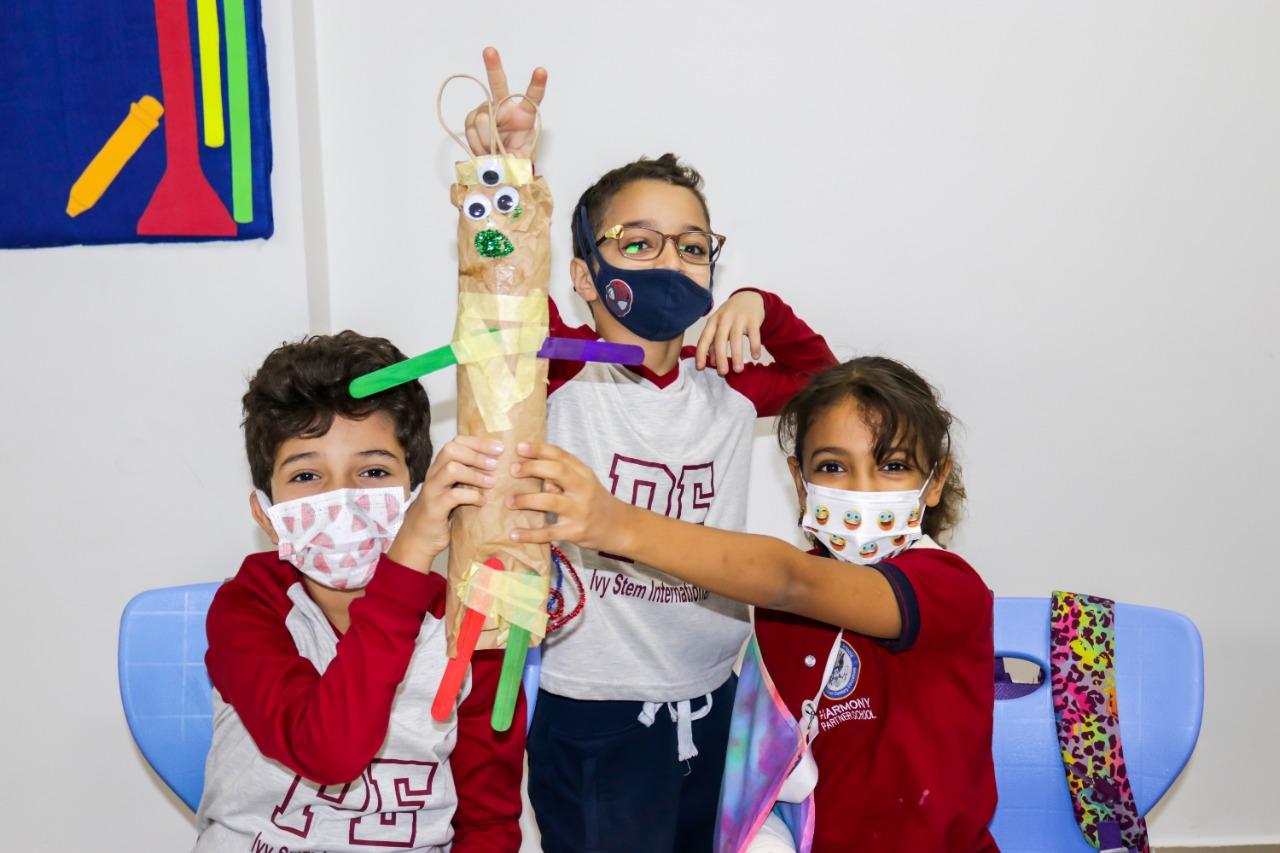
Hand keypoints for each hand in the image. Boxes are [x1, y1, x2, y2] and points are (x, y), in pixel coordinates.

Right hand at [387, 436, 501, 572]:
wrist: (417, 539)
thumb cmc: (441, 513)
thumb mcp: (454, 490)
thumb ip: (467, 476)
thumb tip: (496, 465)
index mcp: (439, 467)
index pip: (456, 442)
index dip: (478, 442)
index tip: (499, 448)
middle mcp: (433, 474)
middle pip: (451, 450)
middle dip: (477, 454)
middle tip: (495, 464)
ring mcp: (432, 490)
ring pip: (452, 469)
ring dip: (476, 474)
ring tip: (491, 483)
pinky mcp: (434, 508)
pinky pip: (454, 496)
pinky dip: (472, 496)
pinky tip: (482, 502)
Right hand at [463, 47, 547, 159]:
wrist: (500, 165)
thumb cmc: (514, 158)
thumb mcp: (521, 160)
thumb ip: (515, 157)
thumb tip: (499, 153)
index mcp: (524, 115)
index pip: (532, 97)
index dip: (537, 84)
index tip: (541, 71)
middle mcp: (505, 107)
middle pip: (498, 85)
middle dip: (493, 66)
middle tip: (489, 50)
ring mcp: (487, 111)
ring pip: (482, 117)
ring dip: (486, 139)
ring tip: (492, 152)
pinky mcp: (473, 120)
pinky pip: (470, 128)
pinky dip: (476, 142)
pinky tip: (483, 150)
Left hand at [505, 443, 631, 553]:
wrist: (622, 528)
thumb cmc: (597, 502)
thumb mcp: (585, 484)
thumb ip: (563, 476)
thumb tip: (532, 473)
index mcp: (584, 474)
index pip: (561, 455)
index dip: (539, 449)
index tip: (519, 447)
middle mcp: (583, 489)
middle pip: (557, 471)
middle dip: (532, 468)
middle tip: (512, 469)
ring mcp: (580, 511)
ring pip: (550, 501)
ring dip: (526, 500)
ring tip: (508, 501)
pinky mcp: (575, 532)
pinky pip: (549, 532)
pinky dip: (530, 534)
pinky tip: (514, 534)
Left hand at [695, 289, 765, 374]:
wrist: (748, 297)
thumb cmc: (730, 316)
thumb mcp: (719, 326)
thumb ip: (713, 343)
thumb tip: (712, 362)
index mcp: (713, 321)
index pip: (704, 338)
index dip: (701, 353)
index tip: (700, 367)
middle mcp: (724, 318)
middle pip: (720, 339)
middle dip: (721, 357)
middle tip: (723, 373)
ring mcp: (739, 317)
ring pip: (736, 338)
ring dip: (737, 355)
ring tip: (739, 370)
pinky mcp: (753, 318)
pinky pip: (754, 334)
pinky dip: (755, 346)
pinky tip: (756, 356)